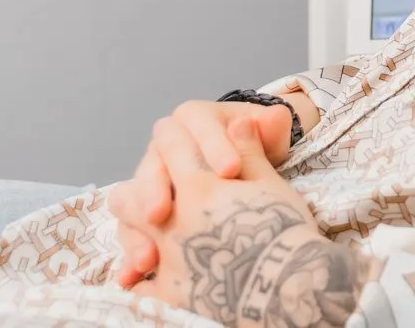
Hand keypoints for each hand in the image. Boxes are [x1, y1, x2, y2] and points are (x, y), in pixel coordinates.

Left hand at [113, 117, 366, 326]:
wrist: (286, 282)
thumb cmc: (283, 227)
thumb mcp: (272, 181)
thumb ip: (250, 150)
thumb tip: (240, 121)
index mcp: (198, 185)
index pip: (172, 147)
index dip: (172, 136)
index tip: (171, 134)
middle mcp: (172, 219)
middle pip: (131, 194)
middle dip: (140, 188)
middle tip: (155, 196)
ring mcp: (166, 256)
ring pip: (128, 235)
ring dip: (132, 233)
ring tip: (143, 240)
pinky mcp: (170, 293)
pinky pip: (141, 286)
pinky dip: (141, 283)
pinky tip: (144, 282)